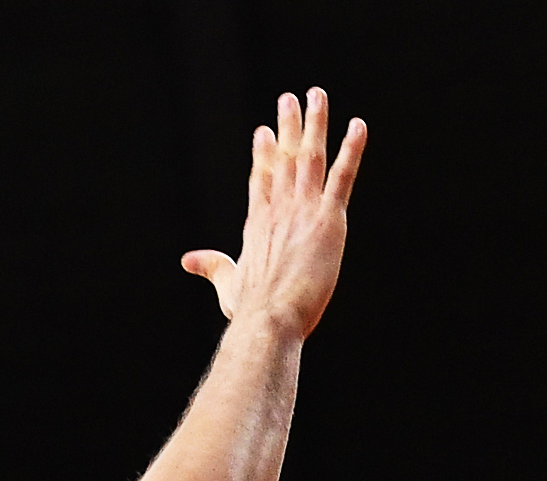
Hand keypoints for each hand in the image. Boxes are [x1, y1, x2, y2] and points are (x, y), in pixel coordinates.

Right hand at [183, 87, 366, 337]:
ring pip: (310, 156)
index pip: (261, 179)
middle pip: (283, 157)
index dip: (263, 154)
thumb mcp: (227, 284)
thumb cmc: (249, 310)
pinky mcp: (327, 220)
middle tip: (289, 98)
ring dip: (314, 123)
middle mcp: (278, 209)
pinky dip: (351, 150)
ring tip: (316, 94)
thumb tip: (188, 260)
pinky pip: (342, 176)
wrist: (267, 319)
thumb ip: (212, 266)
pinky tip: (358, 126)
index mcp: (257, 223)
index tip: (264, 131)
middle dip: (286, 126)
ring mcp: (302, 210)